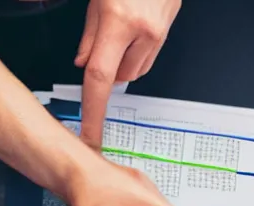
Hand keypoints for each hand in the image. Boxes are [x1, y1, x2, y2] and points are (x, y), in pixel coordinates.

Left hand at [76, 0, 180, 148]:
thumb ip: (88, 35)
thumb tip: (84, 63)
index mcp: (120, 20)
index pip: (99, 80)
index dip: (92, 113)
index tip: (90, 136)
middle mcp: (144, 30)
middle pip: (117, 78)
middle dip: (105, 71)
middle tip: (102, 44)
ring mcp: (160, 30)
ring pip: (134, 70)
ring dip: (121, 63)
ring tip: (119, 32)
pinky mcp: (169, 27)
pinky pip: (148, 56)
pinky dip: (136, 54)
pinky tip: (133, 33)